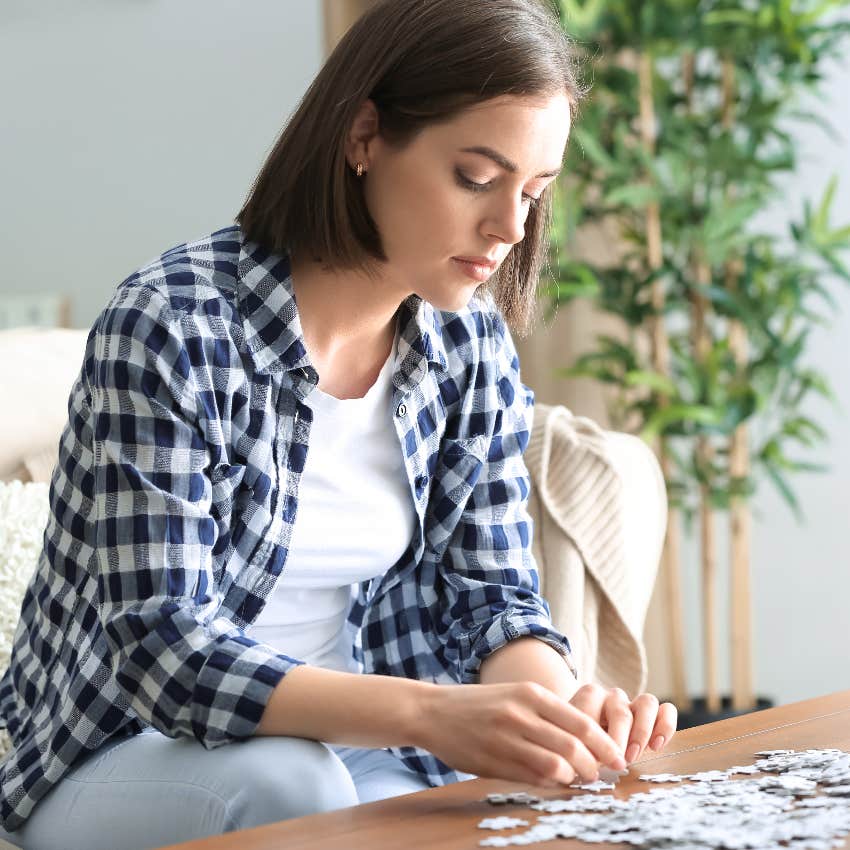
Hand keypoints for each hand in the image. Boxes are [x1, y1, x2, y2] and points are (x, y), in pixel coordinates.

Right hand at [417, 681, 627, 787]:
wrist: (433, 711)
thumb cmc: (480, 704)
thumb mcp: (515, 694)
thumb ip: (547, 713)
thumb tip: (586, 739)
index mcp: (530, 693)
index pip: (580, 723)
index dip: (604, 745)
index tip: (617, 758)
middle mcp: (520, 714)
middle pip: (572, 748)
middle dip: (593, 767)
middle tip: (599, 776)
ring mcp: (505, 739)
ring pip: (554, 767)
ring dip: (571, 779)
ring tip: (576, 781)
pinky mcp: (491, 761)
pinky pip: (530, 779)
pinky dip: (548, 785)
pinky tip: (551, 783)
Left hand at [569, 683, 677, 764]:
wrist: (587, 736)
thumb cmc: (580, 740)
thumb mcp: (574, 741)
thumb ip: (578, 745)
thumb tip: (586, 762)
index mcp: (590, 696)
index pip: (592, 707)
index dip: (592, 737)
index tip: (592, 760)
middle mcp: (613, 696)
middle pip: (621, 713)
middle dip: (619, 742)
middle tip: (616, 763)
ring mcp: (634, 702)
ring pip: (648, 703)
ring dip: (642, 733)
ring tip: (633, 756)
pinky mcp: (653, 713)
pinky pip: (666, 710)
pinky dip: (665, 726)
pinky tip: (656, 746)